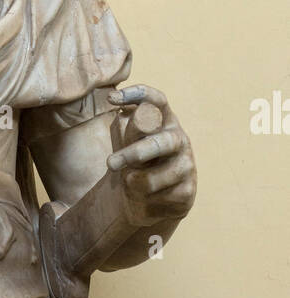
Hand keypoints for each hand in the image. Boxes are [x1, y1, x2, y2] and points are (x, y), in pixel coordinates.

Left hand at [107, 84, 196, 226]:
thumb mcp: (127, 145)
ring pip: (153, 178)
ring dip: (134, 183)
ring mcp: (186, 165)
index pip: (157, 101)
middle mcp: (179, 139)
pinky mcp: (187, 191)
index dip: (137, 95)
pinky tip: (148, 197)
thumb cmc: (137, 165)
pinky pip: (158, 198)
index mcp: (163, 122)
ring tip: (130, 183)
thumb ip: (125, 129)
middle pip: (160, 143)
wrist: (149, 202)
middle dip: (134, 154)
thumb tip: (119, 108)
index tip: (111, 99)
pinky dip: (144, 200)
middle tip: (110, 164)